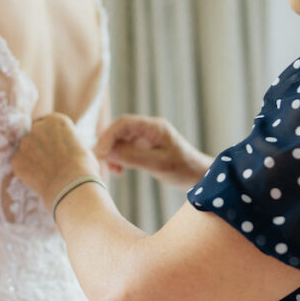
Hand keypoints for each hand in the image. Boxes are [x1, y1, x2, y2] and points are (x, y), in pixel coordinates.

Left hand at [12, 113, 101, 210]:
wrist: (72, 184)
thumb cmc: (83, 166)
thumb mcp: (80, 145)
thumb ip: (66, 141)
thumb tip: (64, 146)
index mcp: (55, 120)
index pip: (46, 123)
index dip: (49, 136)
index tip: (54, 146)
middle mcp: (37, 127)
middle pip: (34, 134)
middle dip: (39, 145)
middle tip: (49, 160)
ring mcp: (25, 143)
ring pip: (25, 149)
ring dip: (32, 158)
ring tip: (46, 172)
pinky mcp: (17, 159)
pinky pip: (20, 164)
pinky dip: (27, 171)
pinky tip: (39, 179)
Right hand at [94, 115, 212, 188]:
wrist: (199, 177)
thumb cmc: (184, 169)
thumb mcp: (159, 165)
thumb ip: (134, 157)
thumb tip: (110, 152)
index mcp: (154, 127)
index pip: (124, 123)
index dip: (108, 136)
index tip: (100, 153)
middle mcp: (149, 129)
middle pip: (119, 130)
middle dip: (108, 145)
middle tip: (101, 163)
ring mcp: (147, 138)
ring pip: (121, 140)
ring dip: (113, 153)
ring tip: (113, 170)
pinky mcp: (146, 148)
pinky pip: (126, 149)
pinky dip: (119, 158)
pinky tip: (119, 171)